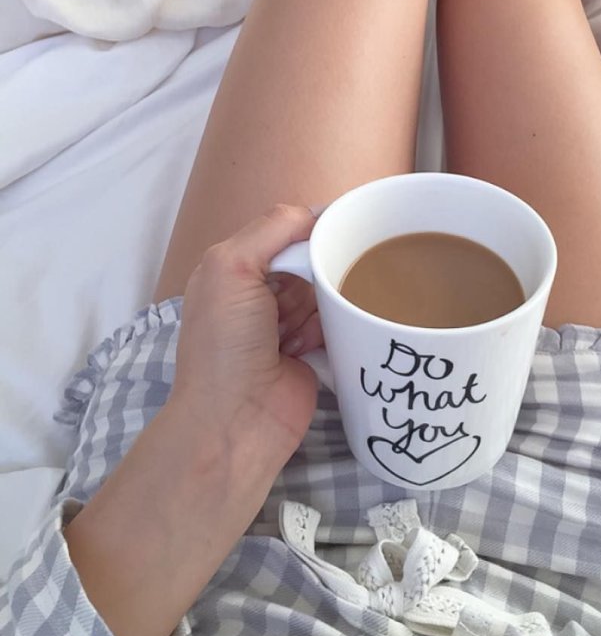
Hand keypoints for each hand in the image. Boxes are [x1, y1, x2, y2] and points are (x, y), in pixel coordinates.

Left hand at [169, 205, 321, 480]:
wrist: (236, 420)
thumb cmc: (225, 343)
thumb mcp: (231, 266)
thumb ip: (272, 227)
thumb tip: (318, 214)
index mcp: (233, 265)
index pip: (284, 229)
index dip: (310, 230)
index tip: (340, 230)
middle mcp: (258, 290)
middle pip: (311, 259)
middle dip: (315, 272)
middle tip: (304, 293)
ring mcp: (286, 323)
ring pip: (327, 290)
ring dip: (319, 307)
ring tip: (295, 334)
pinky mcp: (312, 350)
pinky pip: (338, 322)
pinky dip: (332, 329)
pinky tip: (310, 346)